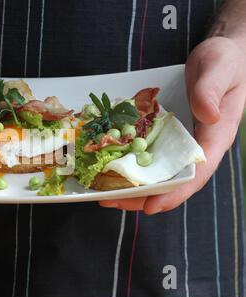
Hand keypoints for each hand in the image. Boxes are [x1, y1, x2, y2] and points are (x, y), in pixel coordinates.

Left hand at [100, 36, 245, 213]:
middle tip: (111, 202)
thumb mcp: (220, 68)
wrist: (222, 55)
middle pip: (172, 181)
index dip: (174, 193)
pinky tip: (111, 169)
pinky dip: (132, 165)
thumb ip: (212, 90)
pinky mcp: (169, 135)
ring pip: (159, 173)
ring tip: (105, 194)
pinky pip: (151, 155)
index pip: (197, 173)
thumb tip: (208, 116)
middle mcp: (198, 146)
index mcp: (216, 137)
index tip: (150, 207)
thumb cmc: (225, 61)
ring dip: (133, 187)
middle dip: (143, 196)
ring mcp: (181, 142)